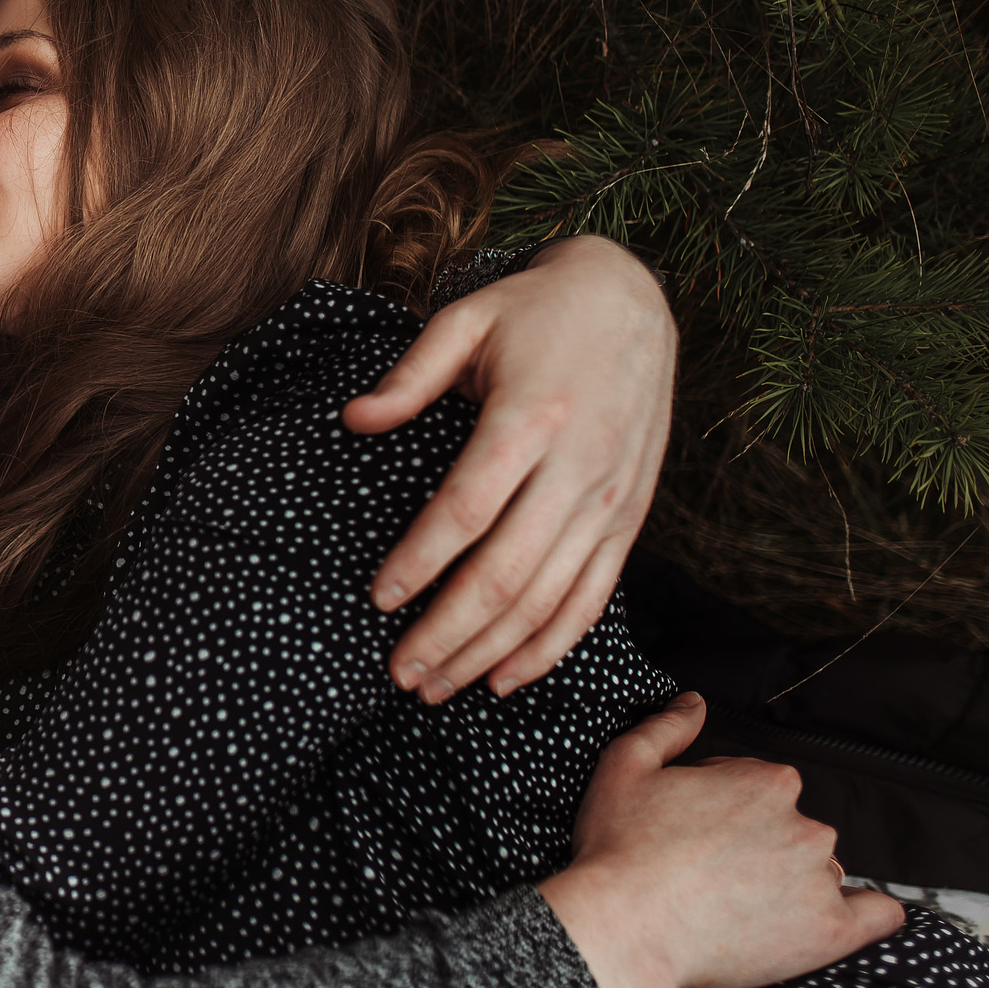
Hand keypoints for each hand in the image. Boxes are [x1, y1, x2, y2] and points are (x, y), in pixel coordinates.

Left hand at [344, 235, 674, 700]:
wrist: (635, 301)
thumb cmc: (535, 312)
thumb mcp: (467, 319)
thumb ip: (410, 375)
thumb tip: (353, 420)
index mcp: (531, 417)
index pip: (468, 508)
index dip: (421, 560)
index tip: (379, 599)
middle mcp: (579, 466)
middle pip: (508, 572)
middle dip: (449, 632)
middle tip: (400, 673)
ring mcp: (612, 499)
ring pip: (549, 598)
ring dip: (490, 652)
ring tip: (436, 686)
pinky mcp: (631, 517)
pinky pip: (593, 598)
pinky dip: (550, 646)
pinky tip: (505, 676)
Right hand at [537, 694, 903, 987]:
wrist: (624, 927)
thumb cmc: (620, 848)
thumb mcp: (625, 766)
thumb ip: (668, 727)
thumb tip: (695, 703)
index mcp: (768, 782)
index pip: (765, 787)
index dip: (728, 806)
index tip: (700, 831)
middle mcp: (806, 826)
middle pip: (795, 830)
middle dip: (762, 845)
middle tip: (713, 872)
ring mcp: (822, 880)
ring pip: (822, 872)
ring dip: (793, 882)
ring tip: (741, 908)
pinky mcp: (830, 932)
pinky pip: (877, 916)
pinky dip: (868, 913)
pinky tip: (843, 915)